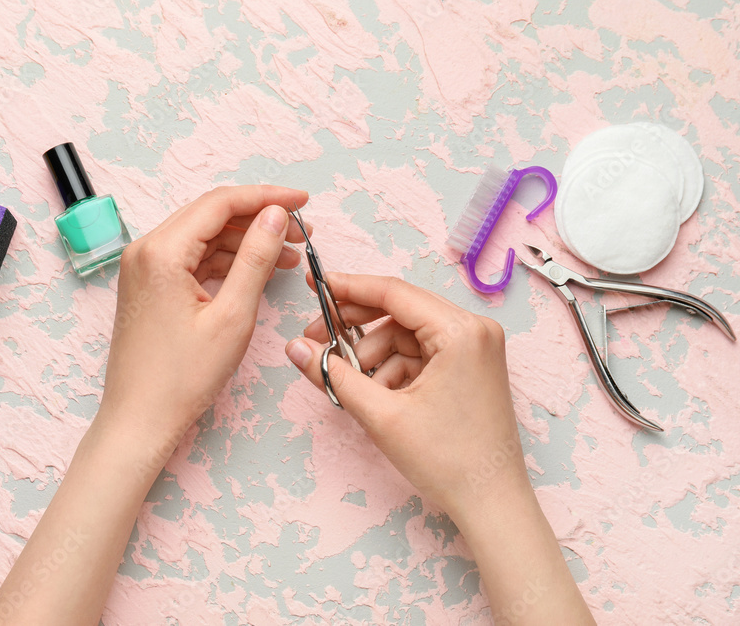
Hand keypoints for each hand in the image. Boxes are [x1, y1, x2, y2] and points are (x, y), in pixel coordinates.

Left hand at [101, 185, 309, 453]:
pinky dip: (225, 260)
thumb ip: (255, 258)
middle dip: (258, 217)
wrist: (139, 419)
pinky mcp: (149, 286)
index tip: (303, 202)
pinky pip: (191, 259)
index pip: (220, 203)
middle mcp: (145, 251)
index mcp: (161, 252)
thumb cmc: (181, 379)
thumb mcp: (232, 316)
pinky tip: (256, 270)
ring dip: (244, 241)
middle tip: (301, 230)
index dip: (266, 197)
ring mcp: (144, 268)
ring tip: (288, 256)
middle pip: (210, 214)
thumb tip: (274, 216)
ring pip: (202, 236)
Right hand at [285, 272, 594, 624]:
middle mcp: (474, 331)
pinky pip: (419, 354)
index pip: (394, 293)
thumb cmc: (450, 461)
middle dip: (355, 327)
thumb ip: (333, 375)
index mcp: (461, 331)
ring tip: (350, 385)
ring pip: (405, 336)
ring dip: (372, 355)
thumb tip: (295, 348)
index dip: (348, 288)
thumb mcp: (380, 415)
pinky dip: (392, 369)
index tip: (315, 284)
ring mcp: (475, 349)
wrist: (491, 504)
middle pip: (399, 312)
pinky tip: (376, 396)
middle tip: (317, 339)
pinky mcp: (469, 368)